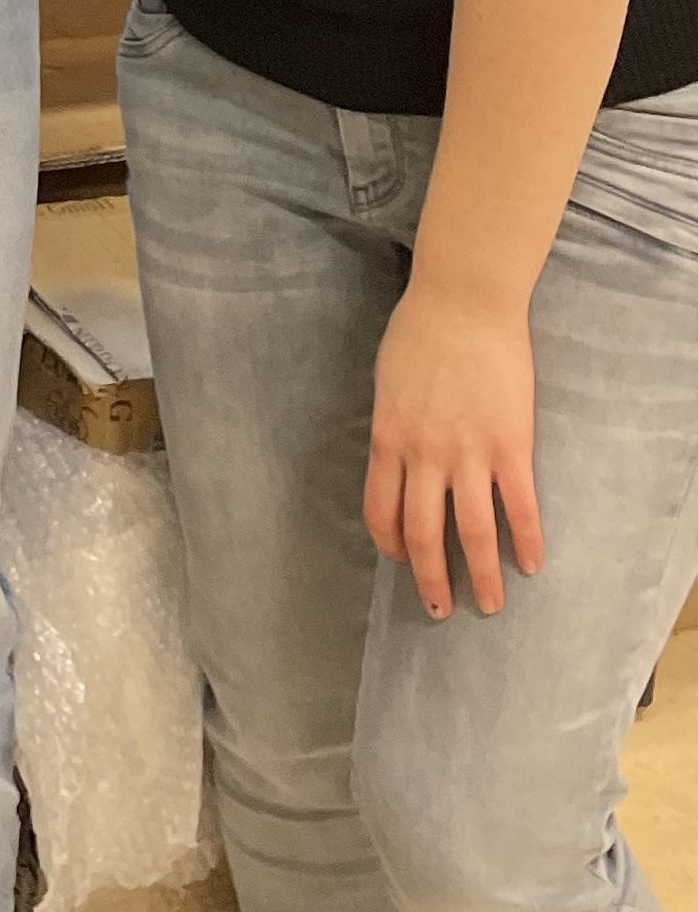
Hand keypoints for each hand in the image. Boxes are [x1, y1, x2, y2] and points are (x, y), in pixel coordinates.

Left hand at [366, 275, 542, 616]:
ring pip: (471, 531)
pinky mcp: (510, 445)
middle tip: (440, 610)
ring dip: (480, 575)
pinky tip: (532, 563)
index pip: (380, 511)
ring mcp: (468, 453)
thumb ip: (393, 424)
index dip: (391, 544)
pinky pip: (519, 505)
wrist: (464, 301)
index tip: (401, 562)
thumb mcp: (387, 382)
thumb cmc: (419, 332)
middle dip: (431, 578)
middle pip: (423, 533)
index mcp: (388, 439)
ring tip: (491, 605)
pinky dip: (526, 540)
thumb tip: (397, 455)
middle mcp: (424, 455)